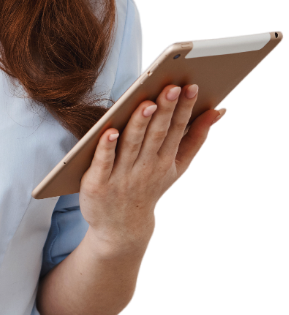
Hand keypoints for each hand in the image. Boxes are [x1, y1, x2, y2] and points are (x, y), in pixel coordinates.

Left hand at [78, 84, 224, 253]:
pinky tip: (110, 131)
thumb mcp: (175, 166)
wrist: (120, 228)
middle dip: (165, 110)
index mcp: (165, 160)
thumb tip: (217, 110)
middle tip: (172, 86)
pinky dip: (106, 147)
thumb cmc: (146, 186)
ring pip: (132, 144)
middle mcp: (145, 167)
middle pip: (157, 134)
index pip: (177, 130)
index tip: (190, 86)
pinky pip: (103, 162)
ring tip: (147, 102)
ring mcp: (122, 175)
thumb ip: (194, 138)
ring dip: (140, 123)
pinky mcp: (98, 182)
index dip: (184, 108)